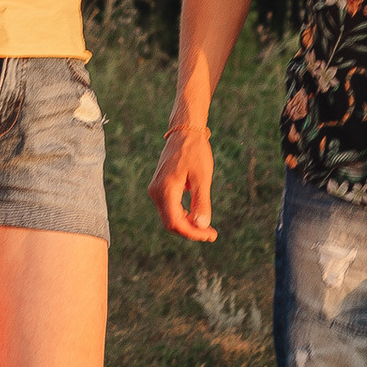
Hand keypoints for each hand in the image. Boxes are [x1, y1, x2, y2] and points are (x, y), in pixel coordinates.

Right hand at [149, 114, 216, 241]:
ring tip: (207, 228)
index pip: (175, 223)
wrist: (185, 132)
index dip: (193, 233)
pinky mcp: (160, 187)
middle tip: (211, 234)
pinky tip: (196, 216)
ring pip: (170, 217)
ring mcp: (156, 190)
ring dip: (187, 224)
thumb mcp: (202, 178)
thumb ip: (201, 203)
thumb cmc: (195, 152)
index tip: (210, 235)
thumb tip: (201, 226)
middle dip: (191, 231)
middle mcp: (156, 192)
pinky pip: (169, 208)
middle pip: (171, 223)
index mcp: (165, 190)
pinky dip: (182, 215)